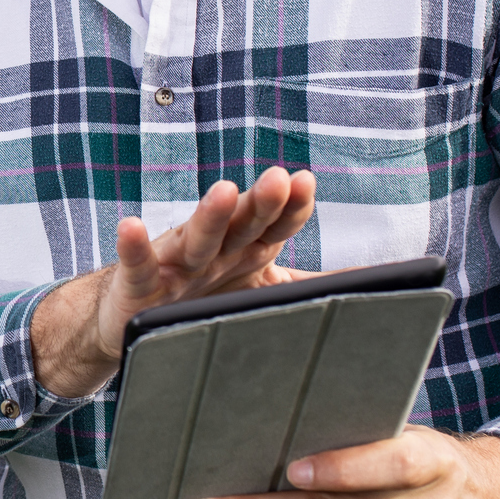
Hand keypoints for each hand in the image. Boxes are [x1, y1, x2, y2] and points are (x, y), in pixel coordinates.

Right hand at [32, 168, 317, 397]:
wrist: (138, 320)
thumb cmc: (203, 295)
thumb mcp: (259, 288)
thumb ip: (306, 283)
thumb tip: (367, 283)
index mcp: (244, 250)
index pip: (274, 224)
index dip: (290, 206)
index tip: (305, 181)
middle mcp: (213, 250)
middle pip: (240, 223)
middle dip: (260, 202)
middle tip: (278, 178)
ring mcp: (176, 265)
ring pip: (197, 240)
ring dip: (210, 216)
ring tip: (224, 192)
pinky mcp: (139, 284)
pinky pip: (139, 265)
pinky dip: (134, 247)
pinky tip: (132, 227)